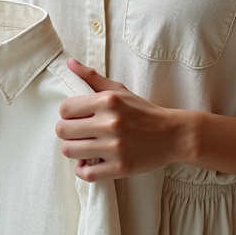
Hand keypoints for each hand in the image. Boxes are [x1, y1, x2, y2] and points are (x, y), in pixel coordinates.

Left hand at [56, 58, 191, 181]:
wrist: (172, 134)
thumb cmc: (142, 111)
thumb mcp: (119, 90)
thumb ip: (92, 77)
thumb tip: (69, 62)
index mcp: (108, 100)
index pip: (65, 109)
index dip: (67, 114)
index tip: (77, 118)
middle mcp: (110, 122)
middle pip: (63, 131)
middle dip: (67, 132)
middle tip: (79, 133)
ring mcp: (115, 147)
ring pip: (70, 151)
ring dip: (74, 150)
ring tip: (84, 147)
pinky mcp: (120, 167)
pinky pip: (86, 174)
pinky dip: (83, 170)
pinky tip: (90, 162)